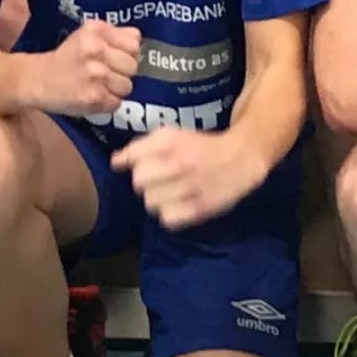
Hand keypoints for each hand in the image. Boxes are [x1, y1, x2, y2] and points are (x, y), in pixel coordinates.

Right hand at [29, 19, 140, 119]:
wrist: (38, 80)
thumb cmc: (67, 58)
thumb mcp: (87, 35)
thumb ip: (115, 34)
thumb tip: (139, 39)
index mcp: (96, 30)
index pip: (134, 43)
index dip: (127, 53)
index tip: (114, 57)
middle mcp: (96, 50)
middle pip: (133, 66)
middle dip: (122, 72)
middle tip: (105, 74)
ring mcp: (96, 75)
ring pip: (127, 86)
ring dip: (115, 89)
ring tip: (98, 86)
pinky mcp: (94, 98)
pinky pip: (117, 103)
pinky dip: (107, 103)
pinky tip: (93, 96)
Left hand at [113, 128, 258, 229]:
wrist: (241, 156)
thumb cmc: (200, 146)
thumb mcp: (170, 136)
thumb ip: (139, 147)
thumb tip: (115, 163)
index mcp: (169, 142)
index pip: (133, 162)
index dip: (135, 165)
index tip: (147, 165)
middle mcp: (180, 163)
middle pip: (138, 183)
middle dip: (145, 183)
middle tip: (160, 180)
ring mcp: (191, 187)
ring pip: (150, 203)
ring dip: (156, 199)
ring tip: (171, 192)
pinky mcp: (201, 209)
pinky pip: (167, 220)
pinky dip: (169, 215)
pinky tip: (178, 205)